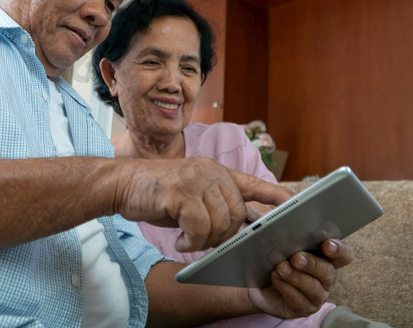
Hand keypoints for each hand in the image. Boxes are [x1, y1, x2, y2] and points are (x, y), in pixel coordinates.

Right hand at [115, 156, 291, 251]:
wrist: (121, 185)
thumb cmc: (156, 194)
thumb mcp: (190, 194)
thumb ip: (213, 203)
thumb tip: (239, 225)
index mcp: (214, 171)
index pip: (250, 183)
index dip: (272, 194)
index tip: (291, 203)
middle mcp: (208, 171)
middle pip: (236, 212)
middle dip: (224, 235)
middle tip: (203, 241)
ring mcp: (195, 179)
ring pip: (220, 222)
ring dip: (205, 240)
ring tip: (188, 240)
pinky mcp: (180, 191)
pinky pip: (199, 226)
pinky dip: (192, 240)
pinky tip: (180, 241)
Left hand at [247, 238, 353, 317]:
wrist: (259, 283)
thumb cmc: (274, 258)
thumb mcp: (278, 243)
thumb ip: (285, 233)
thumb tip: (280, 225)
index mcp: (326, 257)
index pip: (343, 254)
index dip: (339, 249)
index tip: (327, 244)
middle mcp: (326, 277)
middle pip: (328, 271)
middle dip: (311, 263)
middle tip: (296, 258)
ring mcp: (317, 295)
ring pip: (313, 287)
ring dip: (295, 277)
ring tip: (280, 268)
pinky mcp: (304, 308)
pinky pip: (298, 300)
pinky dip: (286, 288)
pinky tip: (276, 278)